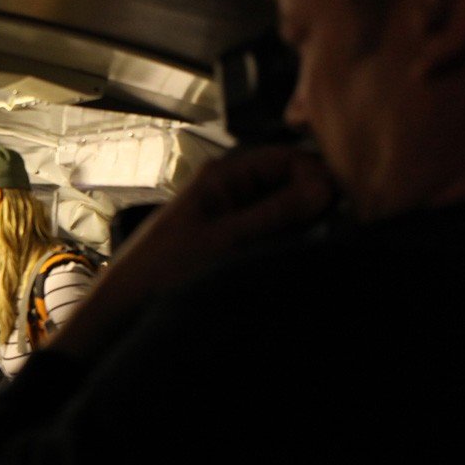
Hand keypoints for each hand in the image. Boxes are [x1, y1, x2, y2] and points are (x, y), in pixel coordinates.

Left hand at [48, 146, 334, 355]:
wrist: (126, 307)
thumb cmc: (159, 269)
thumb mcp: (225, 239)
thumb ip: (276, 213)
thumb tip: (325, 188)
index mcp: (223, 175)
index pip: (288, 157)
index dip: (316, 175)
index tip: (337, 201)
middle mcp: (230, 190)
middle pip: (291, 184)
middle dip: (312, 203)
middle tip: (330, 226)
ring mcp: (233, 217)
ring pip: (286, 212)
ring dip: (301, 226)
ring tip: (309, 244)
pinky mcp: (234, 244)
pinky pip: (273, 235)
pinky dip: (286, 243)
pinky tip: (289, 258)